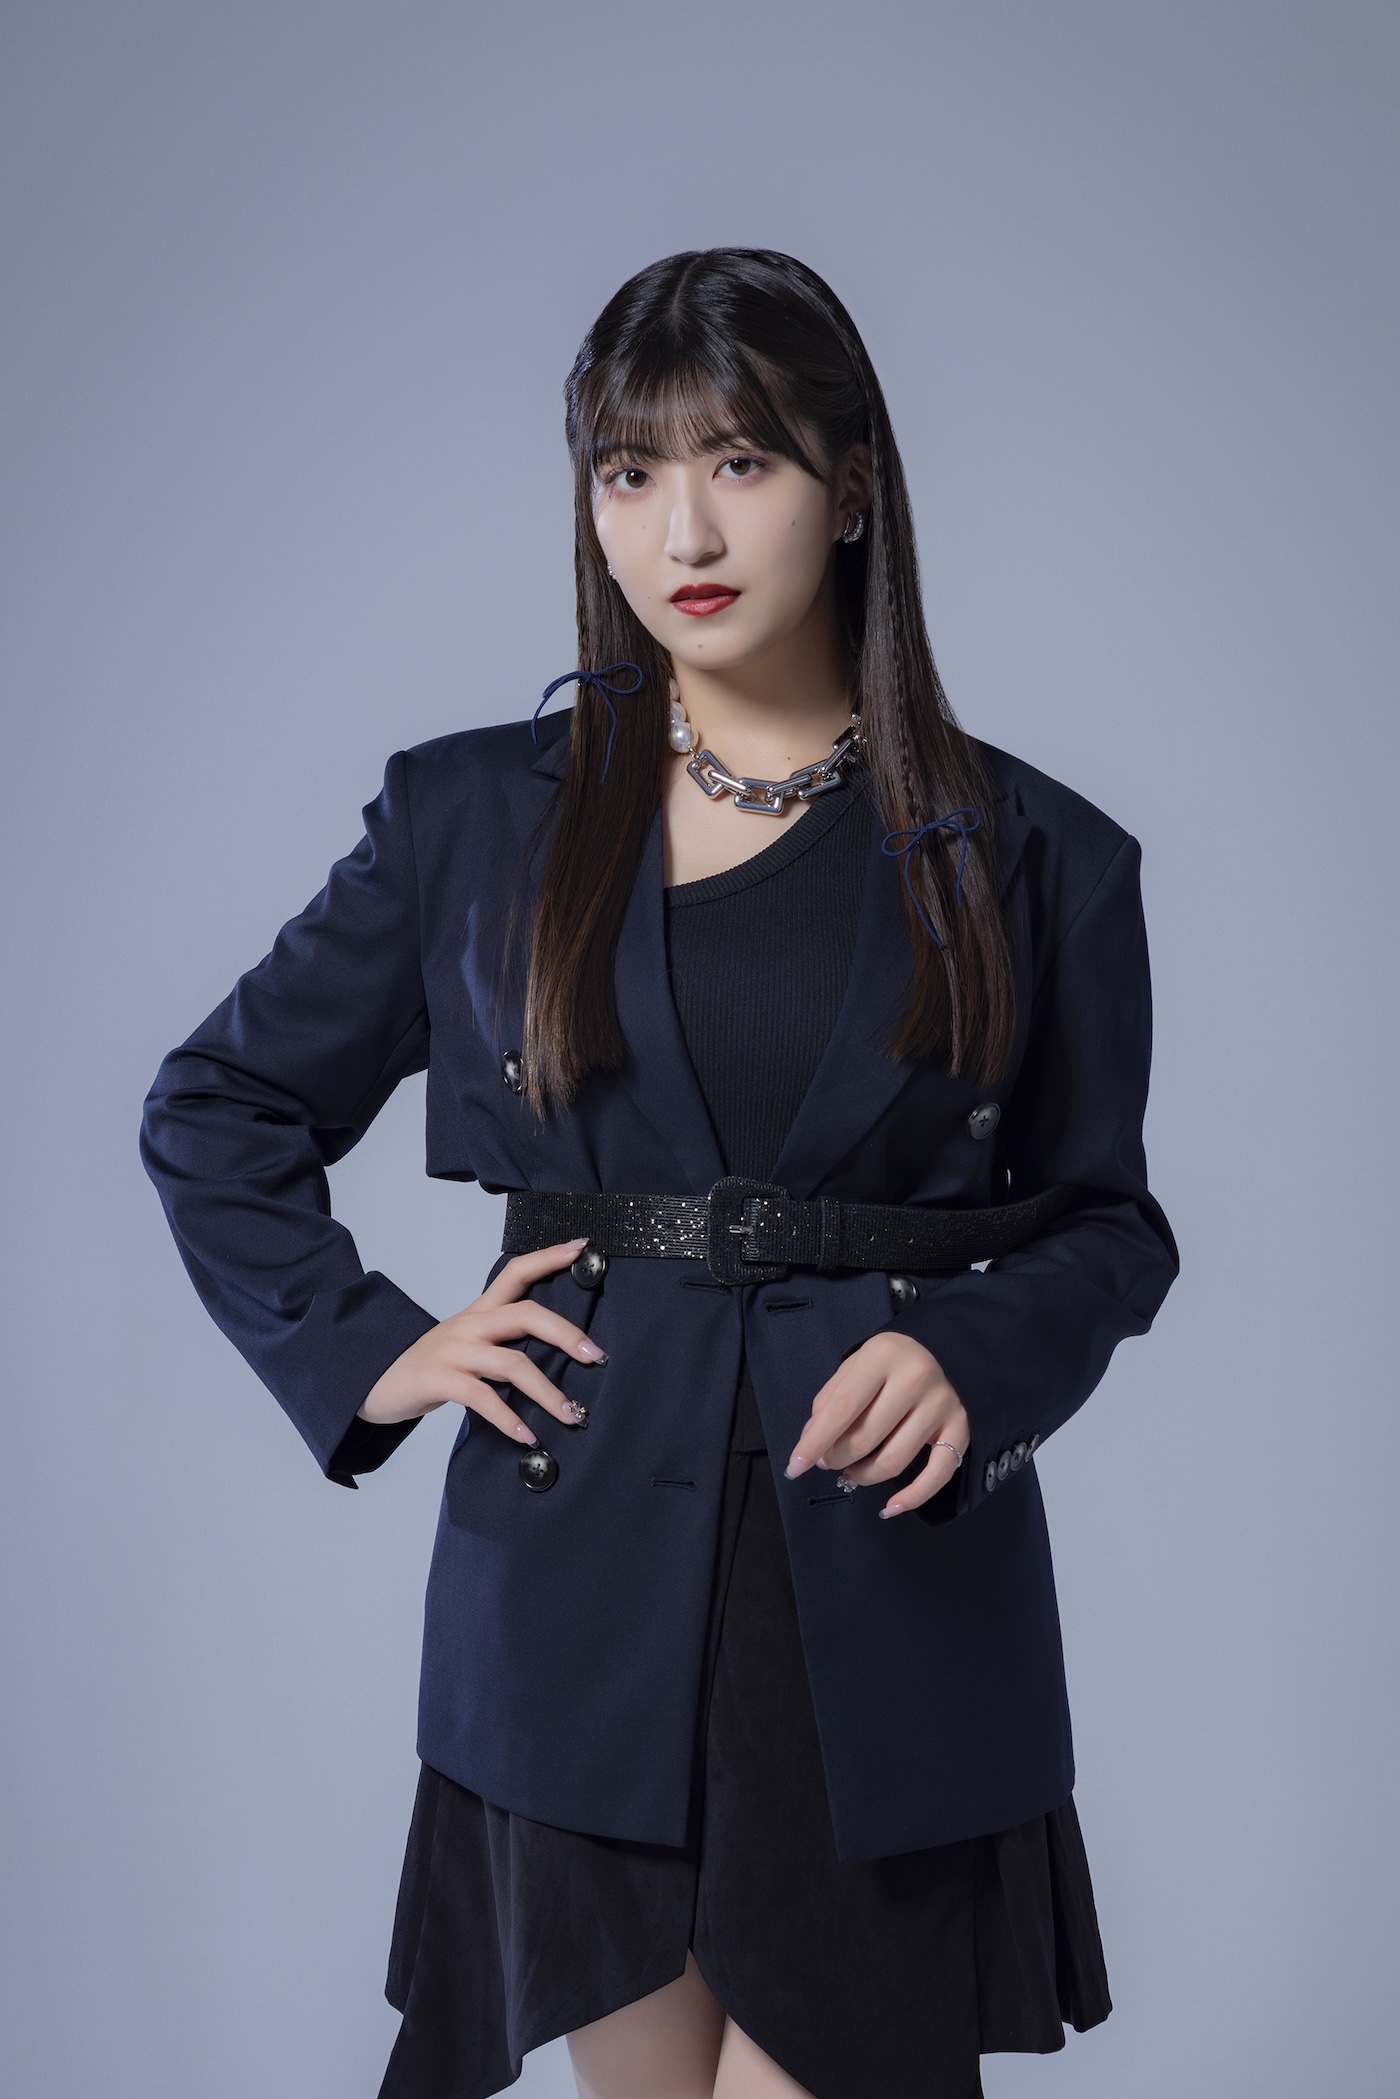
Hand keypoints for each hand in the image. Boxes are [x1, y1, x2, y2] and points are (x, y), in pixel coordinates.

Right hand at [357, 1239, 604, 1443]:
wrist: (374, 1381)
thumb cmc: (431, 1365)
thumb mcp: (467, 1342)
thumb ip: (503, 1342)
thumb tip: (557, 1357)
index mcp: (479, 1311)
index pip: (516, 1272)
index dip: (548, 1257)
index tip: (582, 1247)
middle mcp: (470, 1325)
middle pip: (525, 1315)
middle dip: (566, 1334)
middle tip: (595, 1356)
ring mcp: (454, 1351)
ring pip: (512, 1363)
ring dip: (547, 1392)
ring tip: (571, 1415)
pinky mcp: (440, 1380)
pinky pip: (483, 1398)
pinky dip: (509, 1419)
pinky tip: (527, 1436)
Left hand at [784, 1330, 969, 1518]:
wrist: (946, 1349)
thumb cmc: (891, 1361)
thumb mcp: (856, 1365)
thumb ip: (831, 1399)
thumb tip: (811, 1441)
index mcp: (883, 1356)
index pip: (842, 1409)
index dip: (815, 1443)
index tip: (794, 1467)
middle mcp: (916, 1378)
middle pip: (866, 1437)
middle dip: (837, 1458)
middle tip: (828, 1460)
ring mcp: (941, 1405)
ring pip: (894, 1461)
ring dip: (863, 1476)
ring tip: (851, 1473)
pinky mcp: (961, 1429)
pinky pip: (937, 1475)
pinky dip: (912, 1498)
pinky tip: (889, 1507)